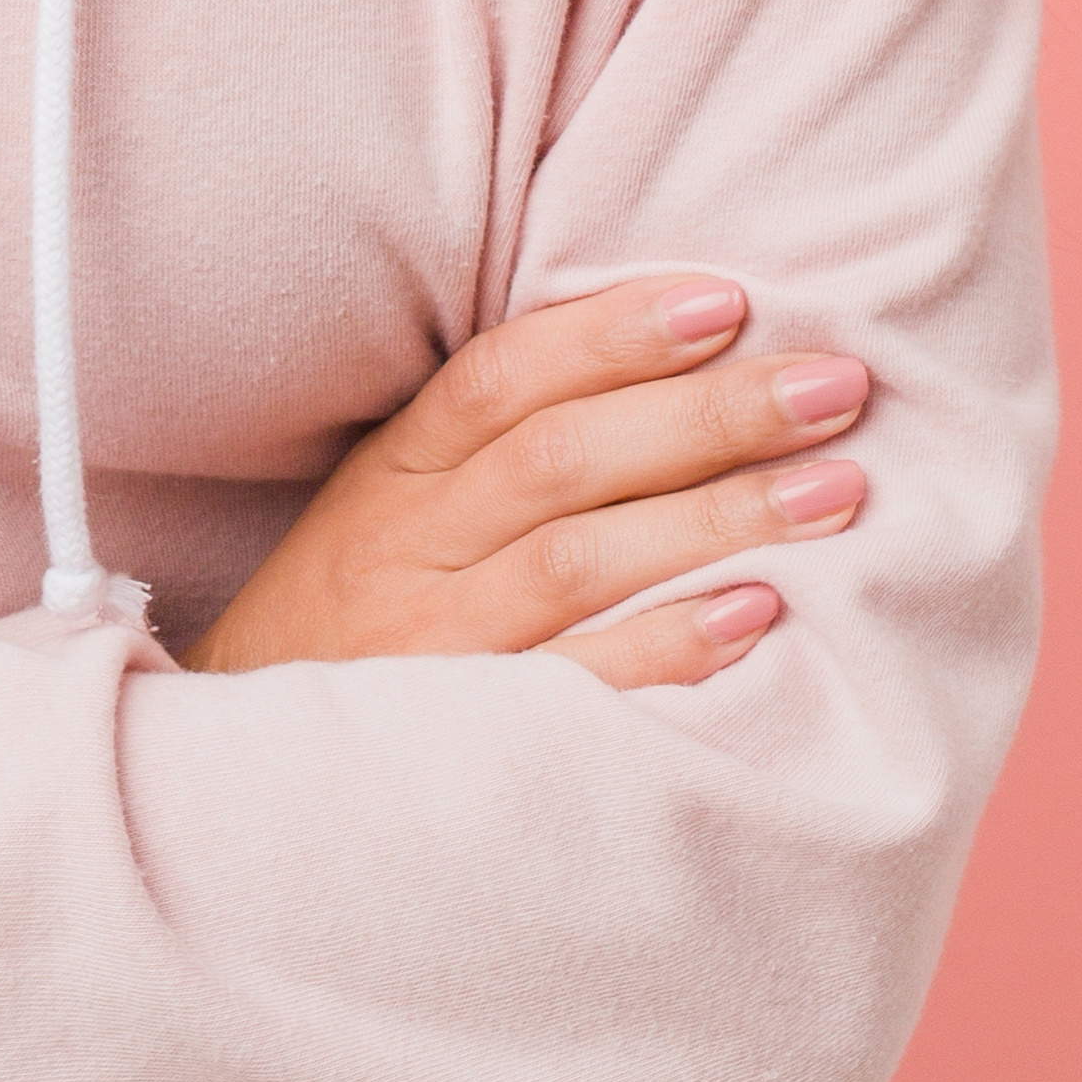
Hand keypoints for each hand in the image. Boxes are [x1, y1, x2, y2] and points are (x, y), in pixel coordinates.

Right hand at [183, 276, 869, 692]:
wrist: (244, 781)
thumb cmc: (354, 623)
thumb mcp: (391, 513)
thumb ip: (495, 446)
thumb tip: (663, 361)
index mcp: (396, 476)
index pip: (501, 376)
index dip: (612, 334)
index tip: (729, 301)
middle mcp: (409, 548)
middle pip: (563, 458)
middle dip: (709, 414)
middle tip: (836, 386)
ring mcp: (434, 645)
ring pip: (578, 558)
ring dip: (716, 517)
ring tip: (837, 490)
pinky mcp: (463, 738)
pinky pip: (573, 685)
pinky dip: (666, 647)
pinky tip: (758, 617)